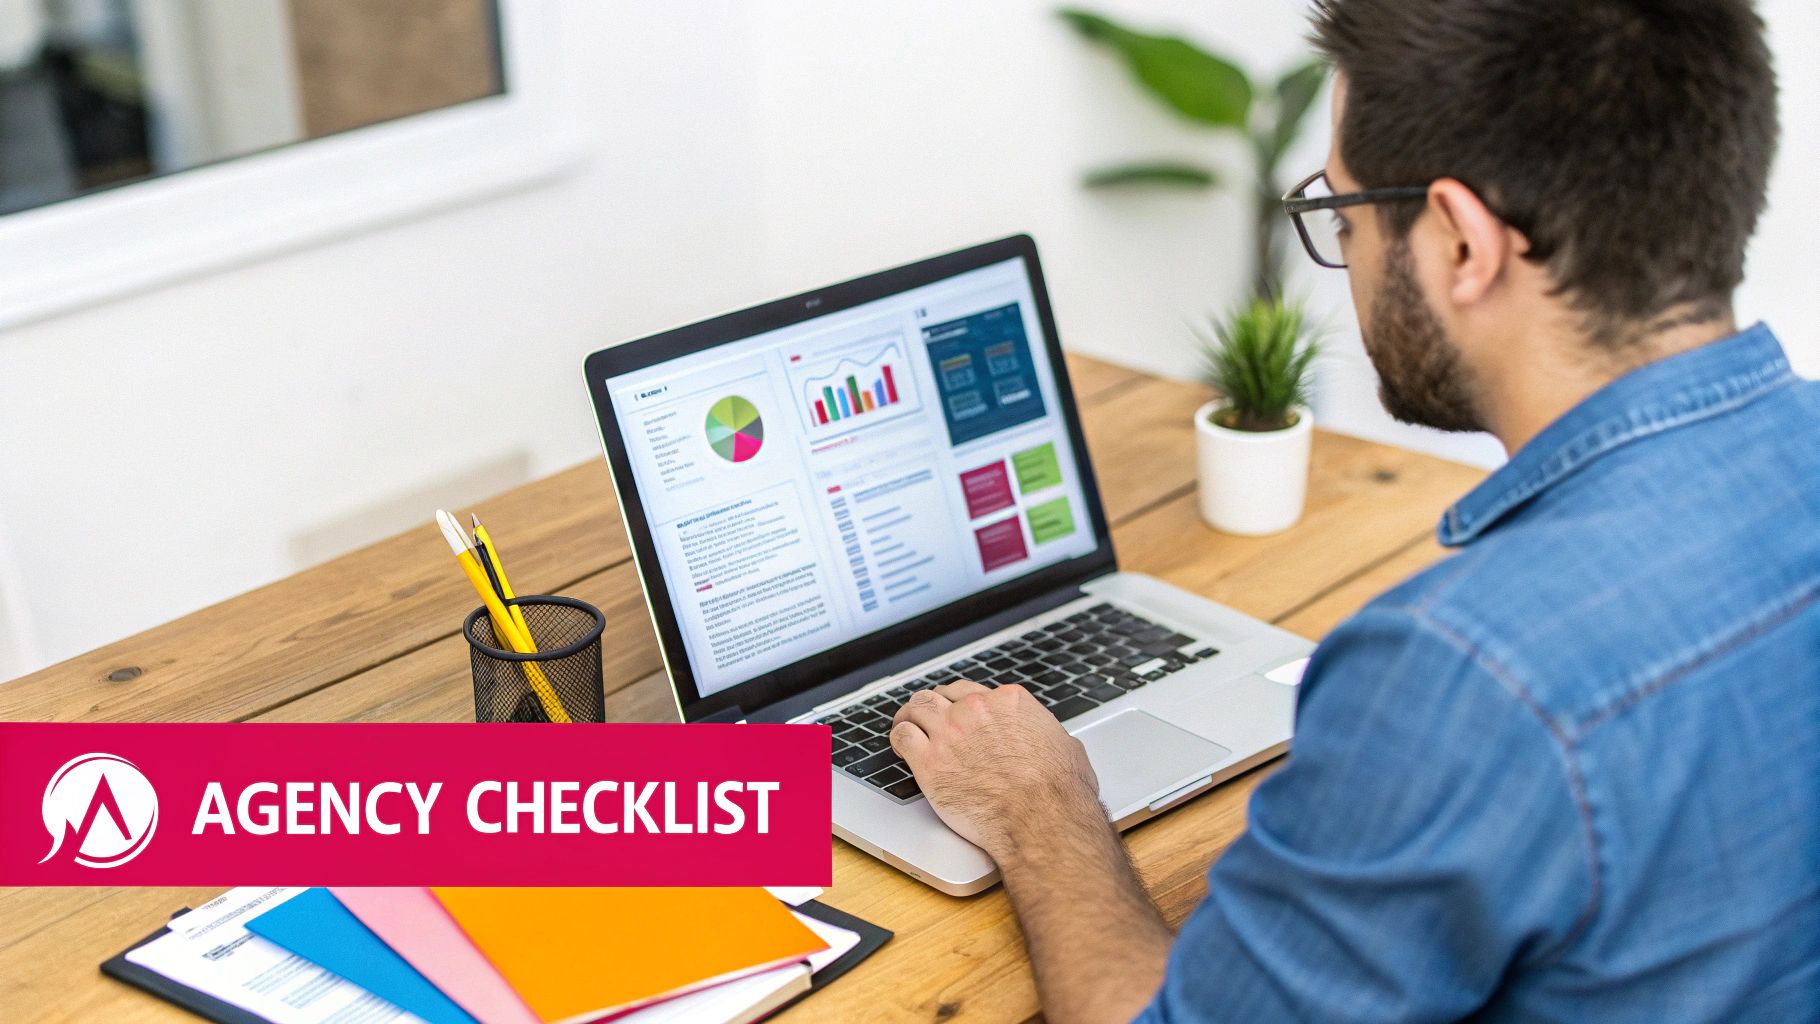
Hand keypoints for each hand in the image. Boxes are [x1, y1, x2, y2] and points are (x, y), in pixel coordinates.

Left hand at [889, 680, 1102, 859]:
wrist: (1041, 819)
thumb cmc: (1058, 792)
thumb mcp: (1067, 749)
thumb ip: (1049, 737)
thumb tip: (1054, 743)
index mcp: (1009, 703)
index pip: (973, 691)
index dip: (962, 703)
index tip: (959, 712)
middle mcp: (976, 710)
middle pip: (942, 695)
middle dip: (935, 705)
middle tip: (929, 716)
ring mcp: (951, 733)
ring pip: (917, 707)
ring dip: (910, 715)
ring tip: (906, 722)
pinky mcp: (930, 762)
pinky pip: (903, 736)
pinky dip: (898, 738)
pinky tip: (899, 745)